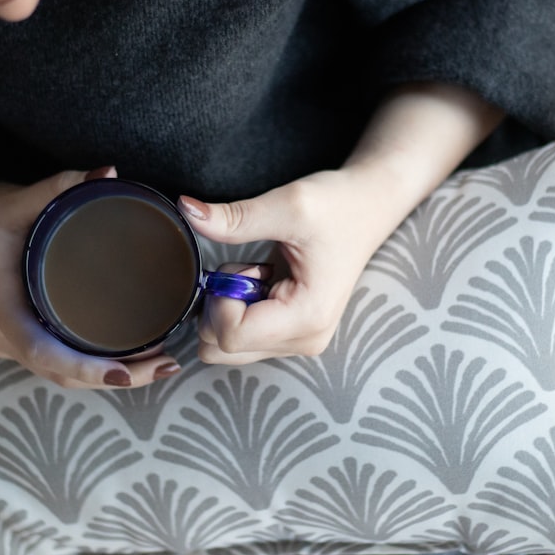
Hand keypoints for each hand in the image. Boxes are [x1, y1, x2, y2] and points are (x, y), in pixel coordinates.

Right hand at [0, 167, 181, 387]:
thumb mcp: (9, 200)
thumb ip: (56, 188)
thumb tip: (108, 173)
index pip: (42, 352)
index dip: (84, 367)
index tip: (124, 374)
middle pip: (60, 373)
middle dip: (115, 377)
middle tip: (167, 364)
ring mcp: (2, 343)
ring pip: (58, 373)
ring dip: (106, 376)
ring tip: (159, 363)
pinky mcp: (12, 339)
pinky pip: (53, 361)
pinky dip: (89, 365)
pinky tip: (127, 357)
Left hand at [179, 85, 503, 363]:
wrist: (367, 205)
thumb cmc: (338, 206)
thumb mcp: (288, 204)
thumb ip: (236, 217)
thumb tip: (187, 211)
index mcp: (308, 317)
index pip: (230, 335)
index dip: (220, 297)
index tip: (243, 265)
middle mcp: (304, 340)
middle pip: (220, 350)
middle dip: (219, 306)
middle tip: (250, 269)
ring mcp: (297, 340)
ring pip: (224, 346)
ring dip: (228, 306)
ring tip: (261, 273)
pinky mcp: (289, 334)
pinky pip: (238, 336)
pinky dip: (237, 306)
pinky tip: (265, 280)